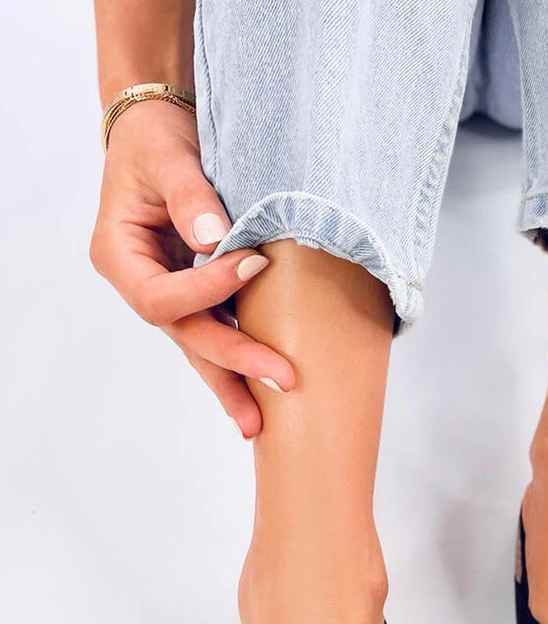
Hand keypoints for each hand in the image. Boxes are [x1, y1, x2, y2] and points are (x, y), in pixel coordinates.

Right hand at [89, 100, 294, 437]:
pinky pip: (217, 332)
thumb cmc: (156, 139)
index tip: (255, 265)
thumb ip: (190, 196)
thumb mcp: (168, 156)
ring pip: (200, 347)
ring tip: (260, 424)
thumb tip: (219, 240)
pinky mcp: (195, 295)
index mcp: (119, 256)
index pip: (162, 297)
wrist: (160, 130)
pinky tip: (264, 390)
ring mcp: (168, 294)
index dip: (207, 290)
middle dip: (233, 363)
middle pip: (185, 336)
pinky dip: (240, 358)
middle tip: (280, 382)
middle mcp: (141, 283)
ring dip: (233, 383)